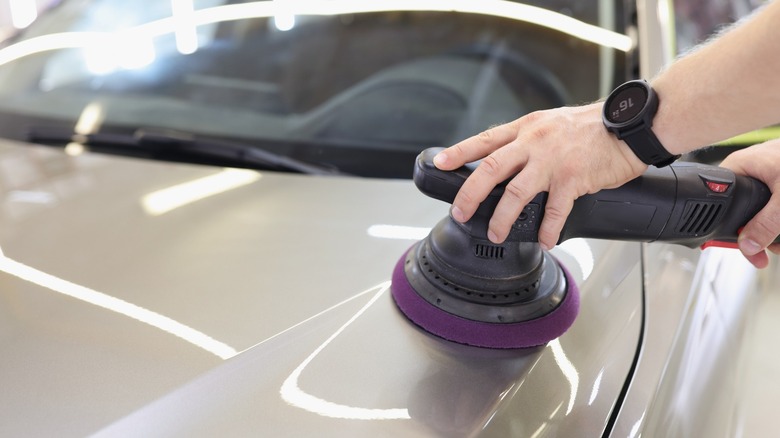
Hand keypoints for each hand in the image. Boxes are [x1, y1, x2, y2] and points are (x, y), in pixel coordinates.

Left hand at [433, 103, 647, 248]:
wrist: (629, 126)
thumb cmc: (592, 127)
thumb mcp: (551, 123)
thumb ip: (527, 140)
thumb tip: (506, 158)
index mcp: (527, 128)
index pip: (485, 140)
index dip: (459, 152)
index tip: (440, 162)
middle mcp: (535, 143)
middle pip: (491, 169)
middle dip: (470, 194)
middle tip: (460, 212)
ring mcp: (553, 161)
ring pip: (516, 194)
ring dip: (502, 219)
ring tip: (496, 234)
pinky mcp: (574, 179)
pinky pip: (554, 211)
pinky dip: (547, 229)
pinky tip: (544, 240)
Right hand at [720, 140, 779, 268]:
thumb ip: (765, 225)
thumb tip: (747, 245)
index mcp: (740, 167)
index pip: (719, 202)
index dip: (727, 229)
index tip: (738, 247)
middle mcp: (749, 167)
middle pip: (741, 210)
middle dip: (757, 235)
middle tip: (767, 251)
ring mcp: (766, 170)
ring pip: (760, 208)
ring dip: (772, 229)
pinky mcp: (778, 175)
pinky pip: (772, 200)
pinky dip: (779, 216)